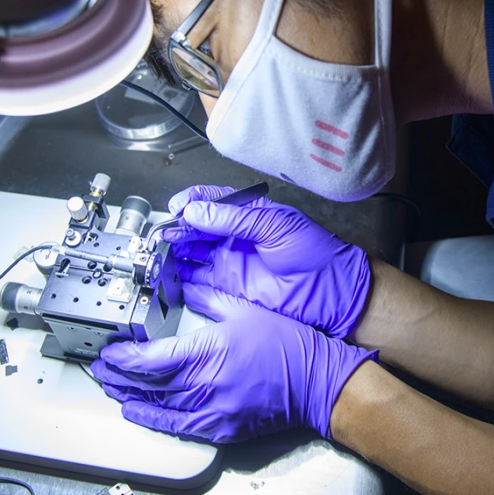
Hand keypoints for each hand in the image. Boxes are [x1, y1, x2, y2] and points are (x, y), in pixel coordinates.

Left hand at [91, 286, 375, 442]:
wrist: (316, 382)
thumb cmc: (288, 346)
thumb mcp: (245, 309)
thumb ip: (209, 298)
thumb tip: (188, 286)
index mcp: (208, 351)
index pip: (151, 358)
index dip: (123, 357)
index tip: (109, 351)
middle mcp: (205, 383)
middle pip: (148, 384)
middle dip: (118, 376)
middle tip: (100, 367)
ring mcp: (212, 409)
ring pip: (157, 405)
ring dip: (128, 395)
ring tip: (110, 386)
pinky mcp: (220, 427)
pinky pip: (176, 425)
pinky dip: (151, 418)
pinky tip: (136, 411)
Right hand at [160, 185, 371, 338]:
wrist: (332, 292)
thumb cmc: (316, 254)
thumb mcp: (275, 226)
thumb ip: (234, 219)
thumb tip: (198, 212)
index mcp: (250, 214)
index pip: (212, 201)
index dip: (192, 202)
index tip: (177, 207)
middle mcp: (237, 235)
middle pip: (196, 226)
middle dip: (177, 226)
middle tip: (163, 231)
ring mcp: (231, 260)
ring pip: (193, 250)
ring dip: (175, 249)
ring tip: (161, 249)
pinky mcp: (229, 285)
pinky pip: (198, 278)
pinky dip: (182, 275)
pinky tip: (171, 271)